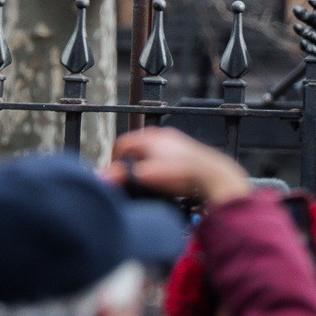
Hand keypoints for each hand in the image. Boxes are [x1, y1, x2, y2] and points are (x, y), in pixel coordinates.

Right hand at [110, 126, 254, 207]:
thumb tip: (104, 177)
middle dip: (130, 163)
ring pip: (150, 151)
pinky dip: (159, 165)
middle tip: (130, 179)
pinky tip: (164, 178)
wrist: (210, 174)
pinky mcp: (184, 149)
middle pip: (135, 147)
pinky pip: (164, 155)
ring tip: (147, 181)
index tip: (116, 175)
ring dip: (145, 164)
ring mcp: (174, 140)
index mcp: (149, 137)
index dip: (115, 161)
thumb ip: (125, 176)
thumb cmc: (181, 173)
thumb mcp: (147, 176)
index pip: (121, 144)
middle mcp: (161, 135)